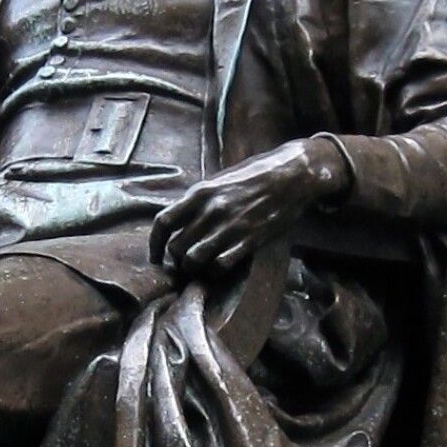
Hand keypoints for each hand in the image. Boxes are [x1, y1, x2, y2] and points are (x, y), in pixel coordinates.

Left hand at [150, 138, 348, 278]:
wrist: (292, 175)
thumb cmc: (254, 175)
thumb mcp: (219, 180)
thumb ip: (197, 201)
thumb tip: (178, 222)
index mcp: (199, 193)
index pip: (163, 223)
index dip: (154, 244)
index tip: (157, 255)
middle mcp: (210, 210)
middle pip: (176, 247)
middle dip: (176, 259)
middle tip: (183, 262)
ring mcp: (229, 227)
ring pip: (193, 260)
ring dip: (193, 268)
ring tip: (199, 267)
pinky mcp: (249, 240)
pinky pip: (220, 265)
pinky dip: (215, 271)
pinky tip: (218, 268)